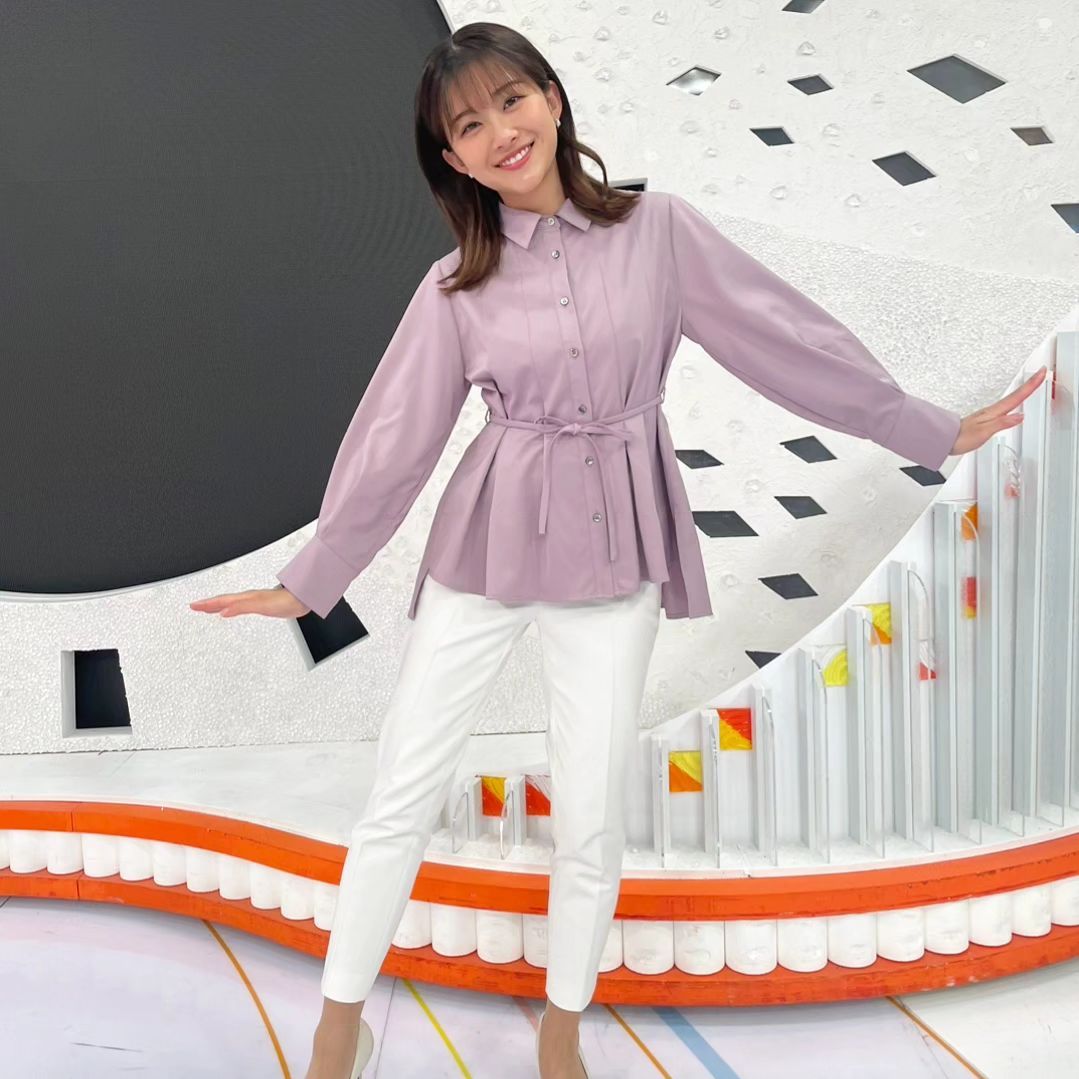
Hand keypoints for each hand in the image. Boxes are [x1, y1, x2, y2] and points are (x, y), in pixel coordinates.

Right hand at [189, 586, 310, 618]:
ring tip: (207, 608)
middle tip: (194, 606)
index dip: (207, 604)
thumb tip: (224, 612)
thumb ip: (242, 608)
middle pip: (223, 600)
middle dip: (207, 603)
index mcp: (245, 597)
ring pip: (229, 603)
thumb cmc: (284, 602)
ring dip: (216, 605)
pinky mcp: (259, 606)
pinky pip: (238, 607)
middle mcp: (247, 598)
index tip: (193, 605)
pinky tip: (229, 612)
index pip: (221, 600)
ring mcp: (252, 601)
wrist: (300, 600)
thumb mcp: (260, 606)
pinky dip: (229, 609)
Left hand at [950, 366, 1048, 455]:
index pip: (1017, 397)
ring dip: (1022, 392)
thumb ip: (1002, 423)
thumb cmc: (960, 438)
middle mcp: (992, 411)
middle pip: (1015, 395)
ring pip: (1010, 400)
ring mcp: (988, 414)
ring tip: (1031, 385)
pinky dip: (1012, 402)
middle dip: (1029, 384)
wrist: (944, 440)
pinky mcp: (984, 419)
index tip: (1041, 373)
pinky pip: (1003, 407)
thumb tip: (1019, 416)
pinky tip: (1012, 405)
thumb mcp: (984, 432)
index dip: (1030, 385)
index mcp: (994, 412)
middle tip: (1041, 373)